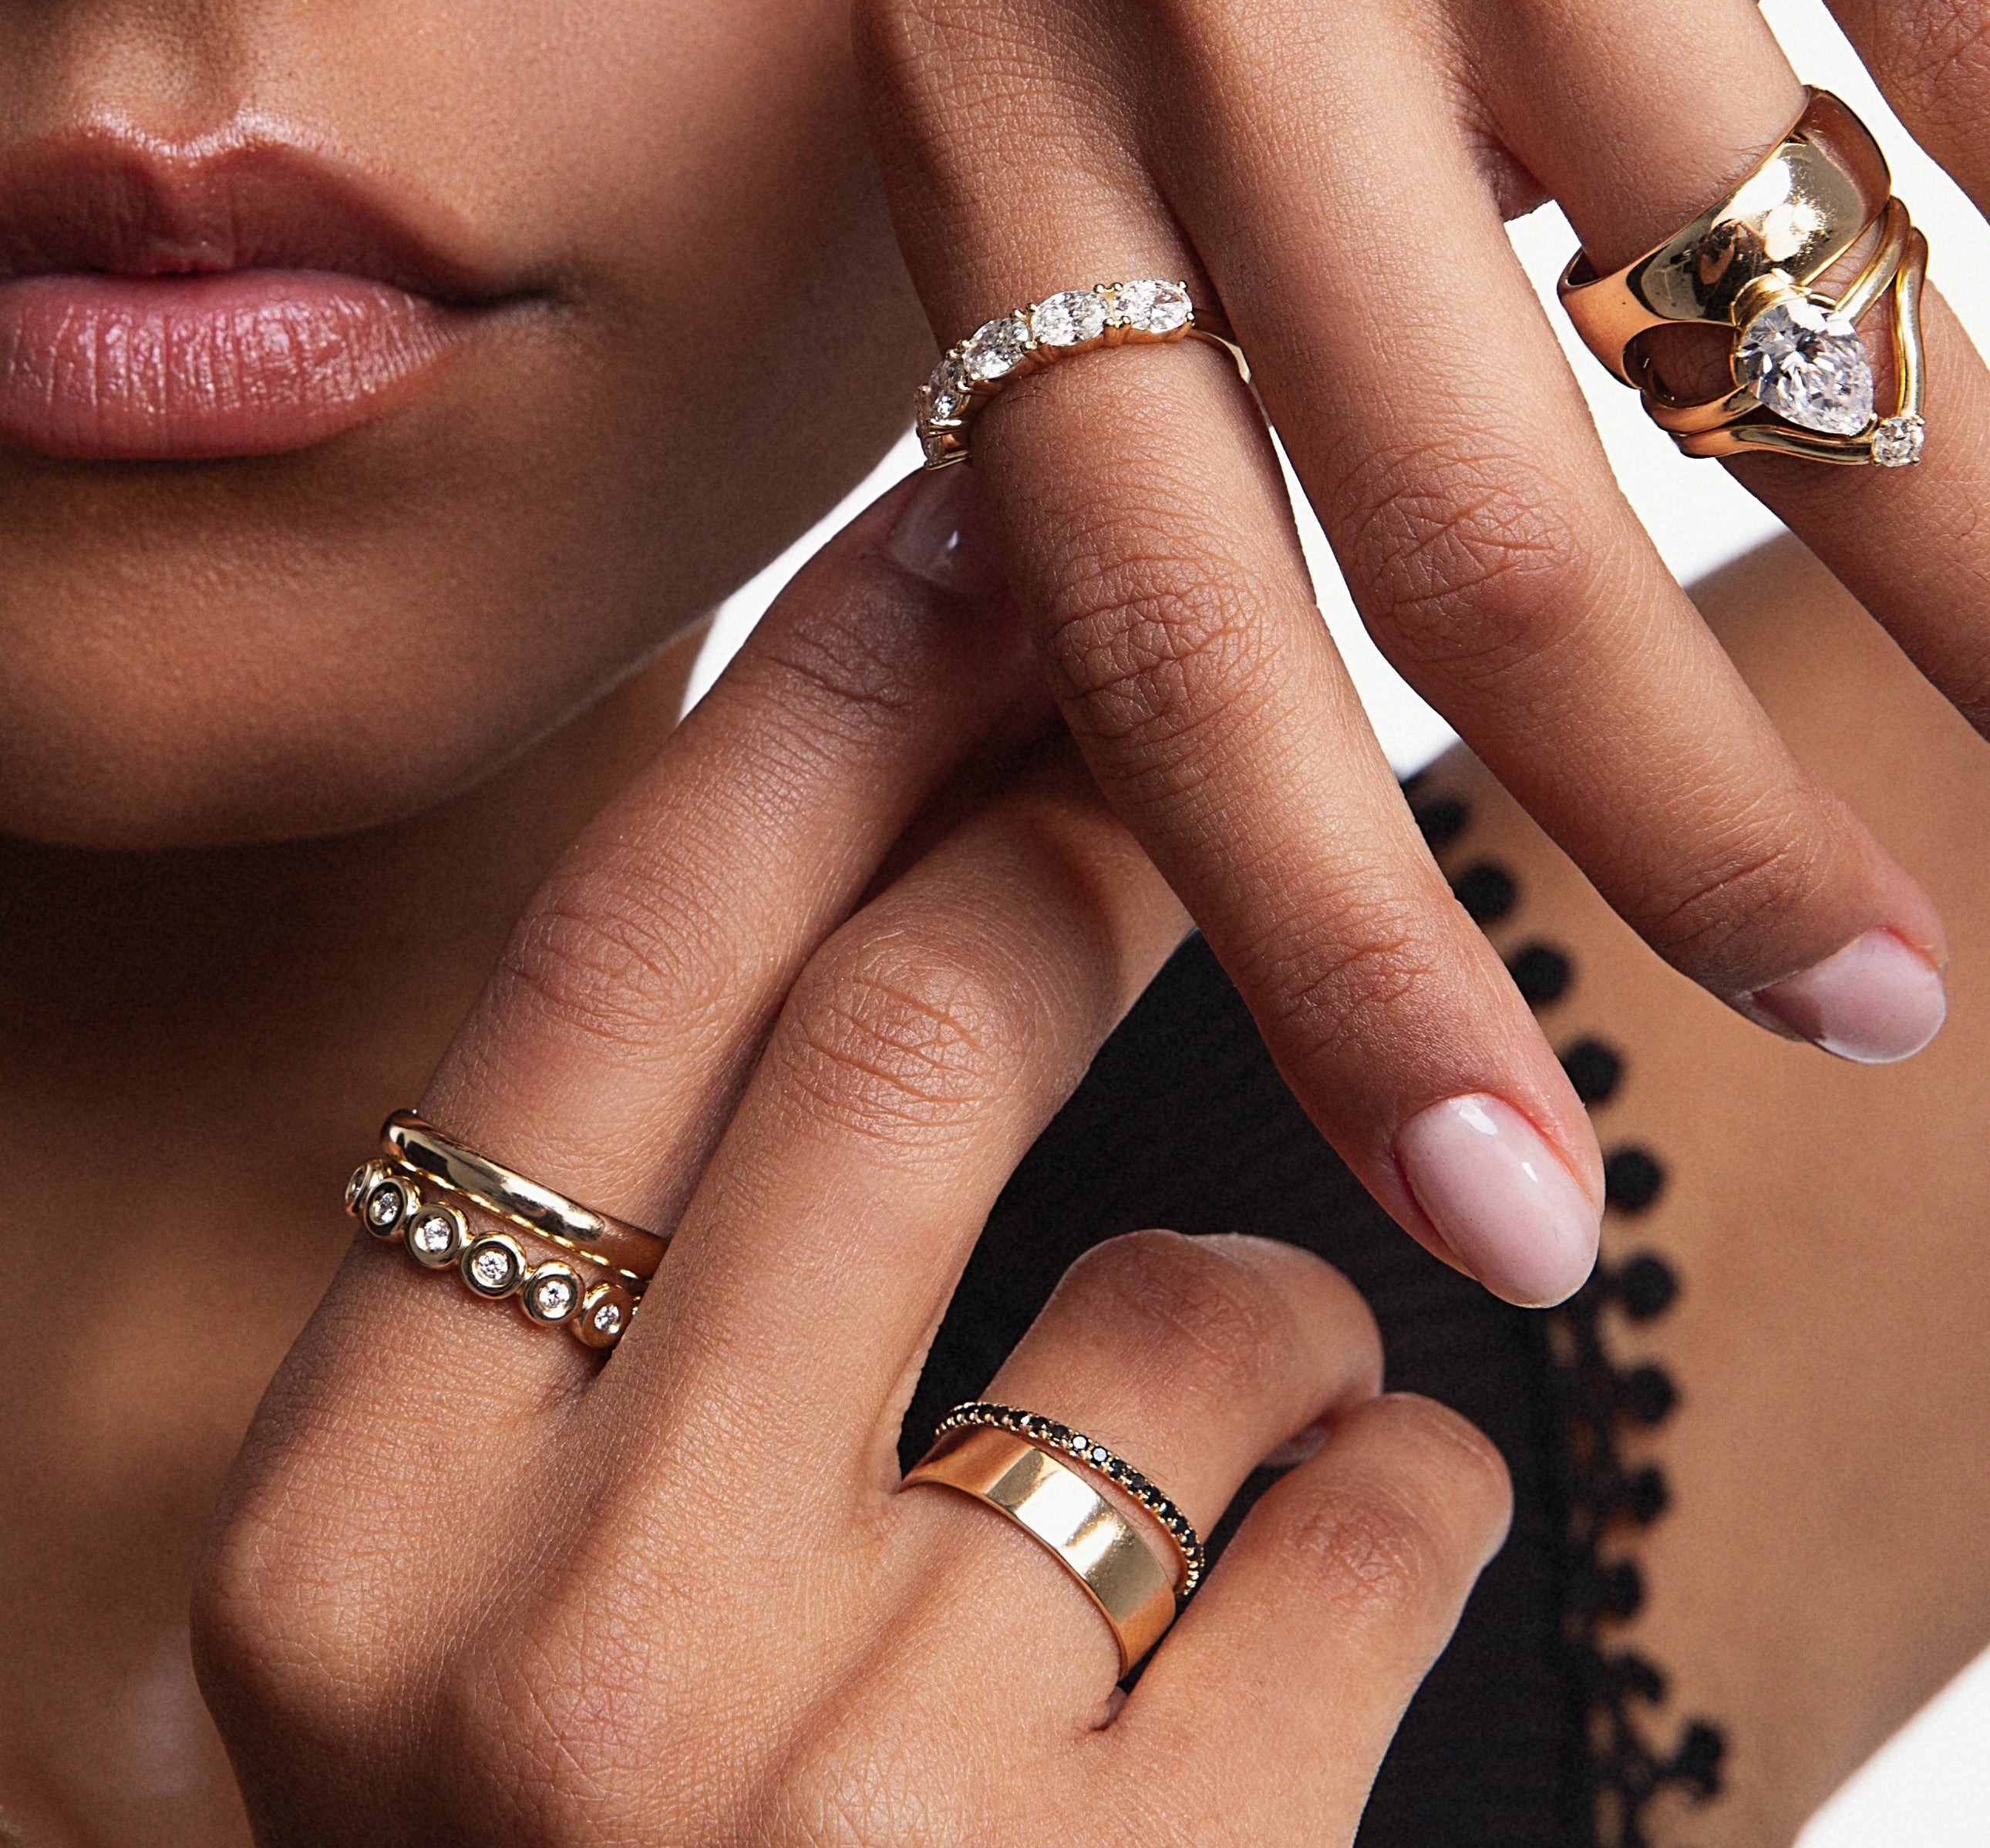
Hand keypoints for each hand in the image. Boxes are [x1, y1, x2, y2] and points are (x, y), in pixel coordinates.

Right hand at [195, 472, 1505, 1843]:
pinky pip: (1369, 1517)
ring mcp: (837, 1817)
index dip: (821, 699)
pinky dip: (1397, 1491)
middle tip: (1201, 748)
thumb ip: (629, 1316)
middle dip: (1094, 827)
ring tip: (1237, 1407)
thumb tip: (889, 870)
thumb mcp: (498, 1636)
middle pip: (908, 1031)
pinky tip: (1326, 1595)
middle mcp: (546, 1669)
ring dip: (1264, 1292)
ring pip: (1188, 1286)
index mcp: (348, 1545)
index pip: (615, 973)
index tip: (967, 516)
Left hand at [855, 0, 1989, 1299]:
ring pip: (1770, 291)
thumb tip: (1255, 844)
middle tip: (1877, 1012)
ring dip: (1986, 593)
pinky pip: (1982, 22)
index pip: (1145, 611)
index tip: (1522, 1219)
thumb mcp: (1141, 97)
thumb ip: (1177, 413)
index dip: (1327, 947)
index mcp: (984, 89)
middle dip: (1697, 830)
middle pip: (1467, 508)